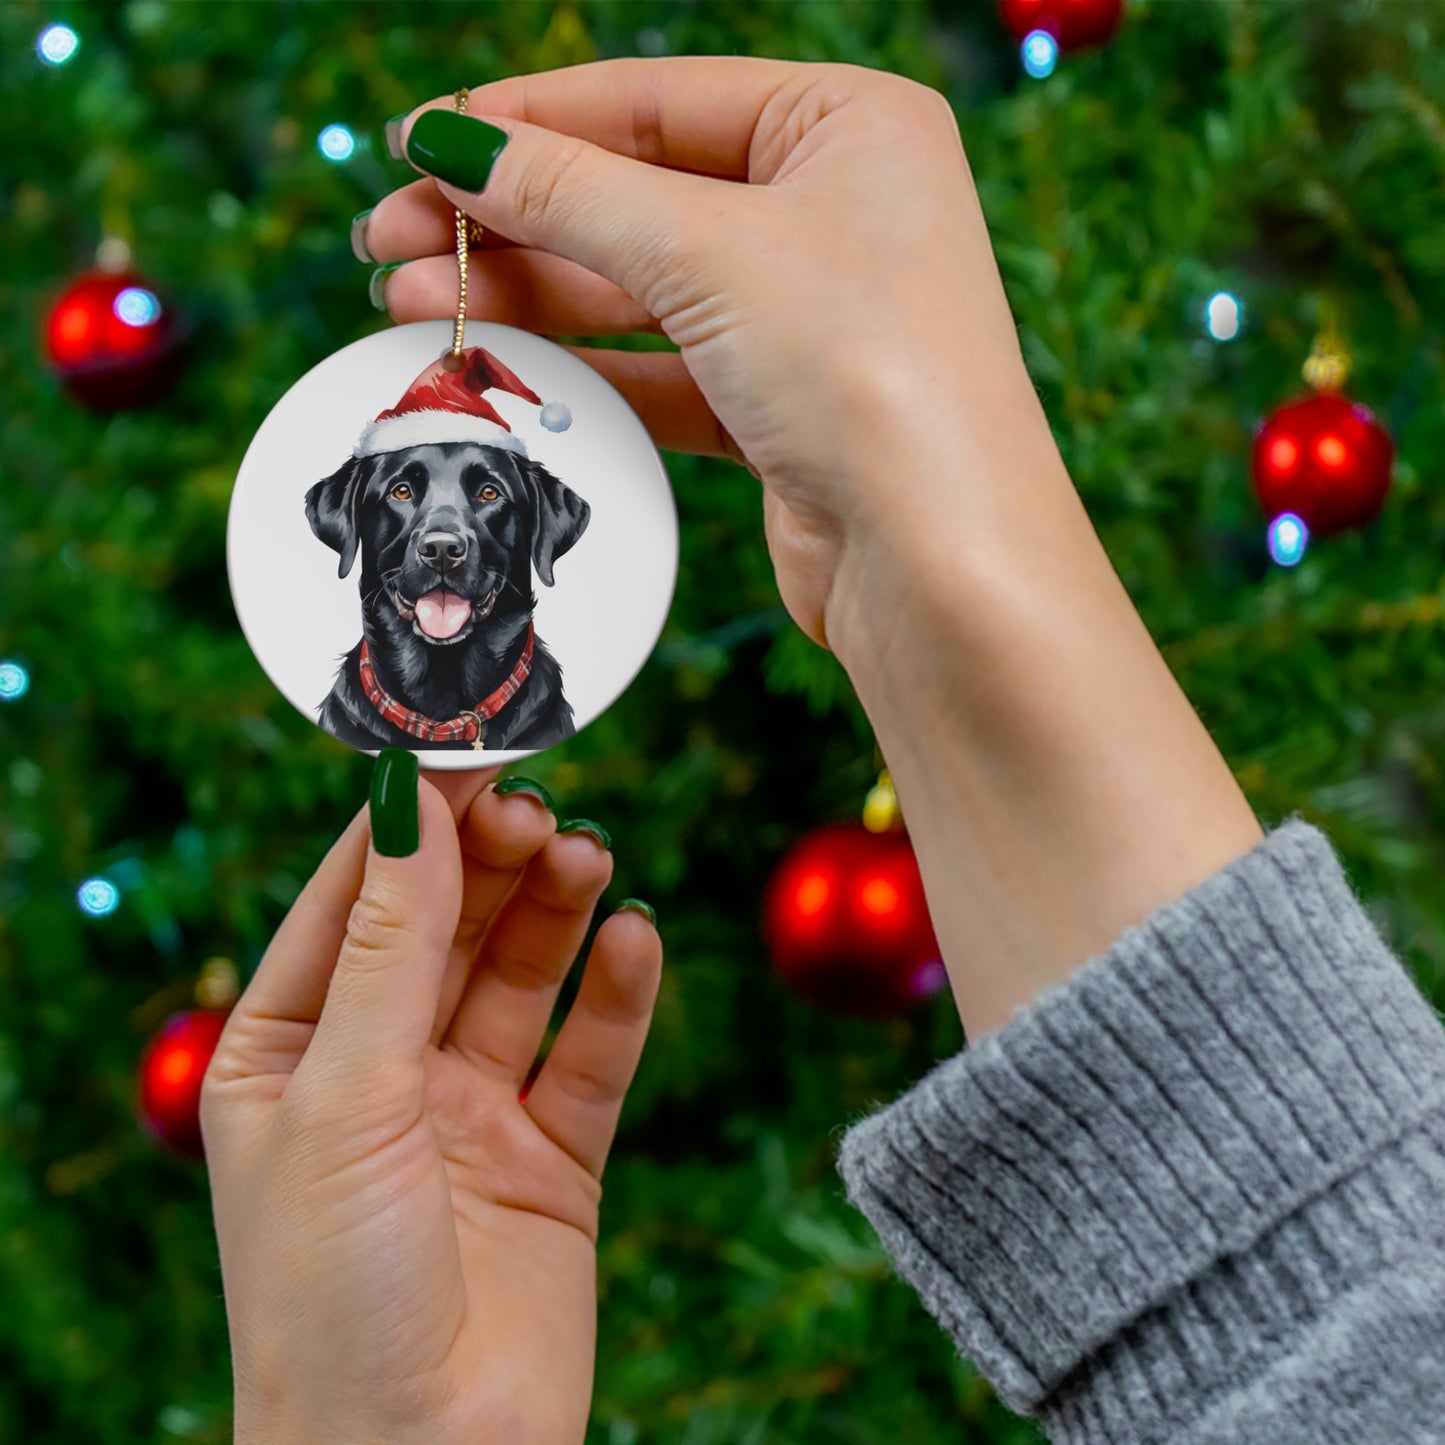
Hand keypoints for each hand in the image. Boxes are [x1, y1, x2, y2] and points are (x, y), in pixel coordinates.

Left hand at [201, 766, 661, 1444]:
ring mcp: (469, 1113)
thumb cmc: (331, 1294)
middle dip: (490, 861)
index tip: (469, 745)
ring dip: (555, 910)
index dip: (411, 821)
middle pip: (447, 926)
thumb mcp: (346, 1095)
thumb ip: (392, 946)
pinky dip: (617, 994)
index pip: (353, 900)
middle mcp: (380, 1072)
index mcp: (290, 1052)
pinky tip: (635, 939)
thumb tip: (412, 801)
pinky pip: (591, 1055)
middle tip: (540, 806)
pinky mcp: (552, 1159)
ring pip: (521, 977)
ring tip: (588, 856)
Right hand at [361, 56, 1057, 657]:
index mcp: (848, 125)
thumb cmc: (866, 371)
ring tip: (407, 303)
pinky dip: (581, 369)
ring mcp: (808, 314)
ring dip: (526, 296)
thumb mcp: (707, 251)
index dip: (527, 120)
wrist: (937, 559)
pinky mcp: (781, 407)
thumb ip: (571, 192)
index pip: (654, 100)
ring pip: (639, 288)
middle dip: (507, 218)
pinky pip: (661, 369)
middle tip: (387, 239)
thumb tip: (452, 142)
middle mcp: (834, 211)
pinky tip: (497, 366)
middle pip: (635, 194)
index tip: (418, 141)